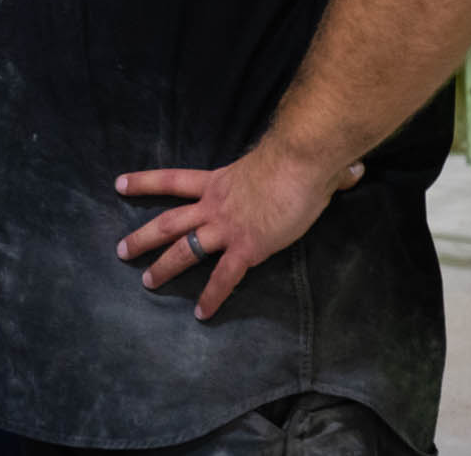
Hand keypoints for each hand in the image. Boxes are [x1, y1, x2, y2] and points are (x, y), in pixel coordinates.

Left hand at [113, 147, 364, 320]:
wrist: (299, 163)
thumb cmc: (298, 157)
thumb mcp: (295, 160)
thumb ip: (316, 169)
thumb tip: (352, 168)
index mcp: (218, 181)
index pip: (172, 180)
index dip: (144, 182)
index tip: (118, 185)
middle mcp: (214, 206)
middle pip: (168, 222)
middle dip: (142, 237)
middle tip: (120, 250)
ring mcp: (227, 228)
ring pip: (184, 250)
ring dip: (163, 267)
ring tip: (145, 283)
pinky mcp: (246, 248)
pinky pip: (224, 277)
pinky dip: (212, 297)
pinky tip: (201, 313)